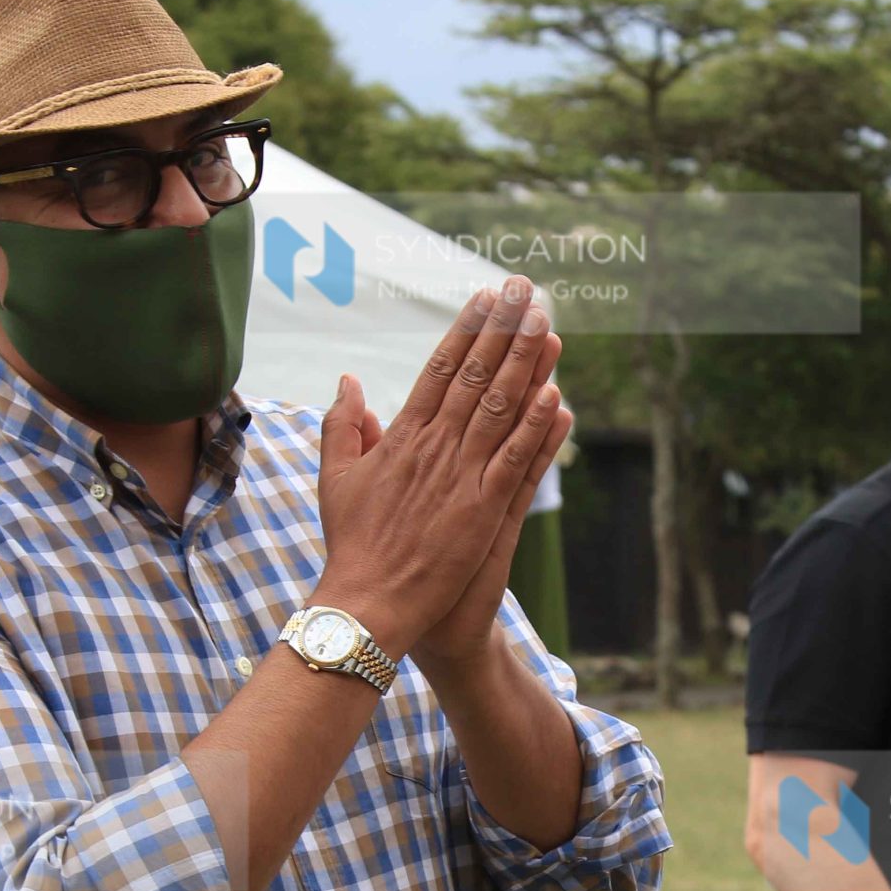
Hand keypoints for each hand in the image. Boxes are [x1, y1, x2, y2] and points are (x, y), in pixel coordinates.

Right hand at [314, 278, 568, 658]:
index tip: (486, 298)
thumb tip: (347, 381)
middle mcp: (433, 448)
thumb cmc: (352, 543)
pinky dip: (534, 429)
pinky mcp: (481, 510)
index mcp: (401, 437)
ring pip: (498, 409)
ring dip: (524, 364)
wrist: (367, 600)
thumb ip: (343, 426)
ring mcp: (459, 478)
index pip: (439, 370)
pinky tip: (555, 395)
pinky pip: (514, 462)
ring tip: (546, 323)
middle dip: (501, 330)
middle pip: (474, 376)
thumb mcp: (336, 477)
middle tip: (525, 290)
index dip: (465, 330)